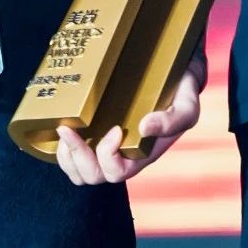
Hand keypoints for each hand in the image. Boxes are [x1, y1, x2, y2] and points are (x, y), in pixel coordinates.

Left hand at [55, 55, 205, 185]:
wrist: (177, 72)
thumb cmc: (180, 92)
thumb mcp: (187, 106)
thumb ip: (173, 120)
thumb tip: (145, 127)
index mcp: (141, 155)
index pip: (116, 172)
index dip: (108, 155)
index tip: (115, 129)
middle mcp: (121, 155)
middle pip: (92, 175)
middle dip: (77, 156)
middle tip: (68, 129)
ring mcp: (105, 144)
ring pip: (77, 170)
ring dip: (65, 155)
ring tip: (64, 129)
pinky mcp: (93, 131)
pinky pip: (70, 152)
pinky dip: (61, 145)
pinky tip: (61, 124)